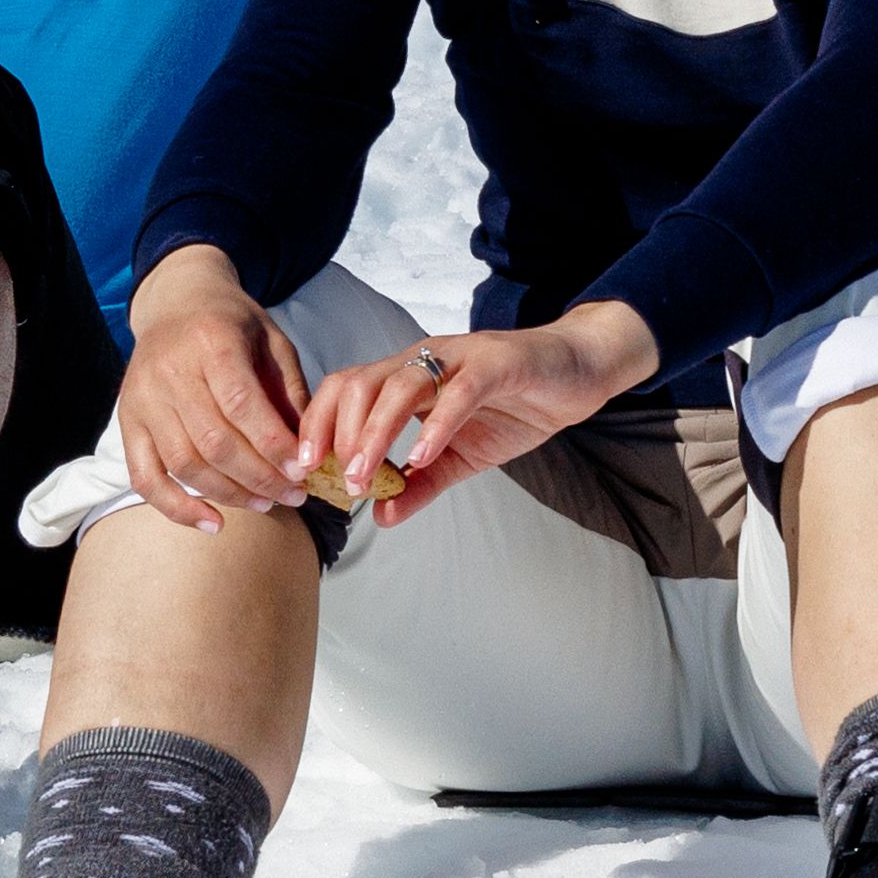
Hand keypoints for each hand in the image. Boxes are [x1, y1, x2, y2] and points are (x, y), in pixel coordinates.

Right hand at [109, 266, 324, 521]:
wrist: (175, 302)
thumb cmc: (231, 323)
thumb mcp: (272, 340)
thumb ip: (290, 390)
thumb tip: (310, 448)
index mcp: (210, 343)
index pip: (240, 404)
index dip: (272, 444)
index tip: (303, 471)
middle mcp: (170, 372)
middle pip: (214, 441)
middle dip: (259, 477)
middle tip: (294, 496)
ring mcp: (143, 400)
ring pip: (184, 463)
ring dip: (228, 494)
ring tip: (265, 504)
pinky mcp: (127, 423)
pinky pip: (145, 477)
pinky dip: (176, 507)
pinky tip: (212, 523)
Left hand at [286, 297, 662, 520]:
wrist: (576, 374)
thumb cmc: (514, 407)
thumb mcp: (459, 457)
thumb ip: (420, 484)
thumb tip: (383, 519)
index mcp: (406, 378)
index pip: (343, 392)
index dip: (316, 427)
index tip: (302, 472)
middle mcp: (423, 360)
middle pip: (358, 384)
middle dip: (334, 433)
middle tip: (333, 480)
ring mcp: (458, 358)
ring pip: (399, 384)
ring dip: (374, 432)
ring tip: (363, 474)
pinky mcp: (497, 363)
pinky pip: (458, 390)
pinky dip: (436, 423)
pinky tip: (423, 455)